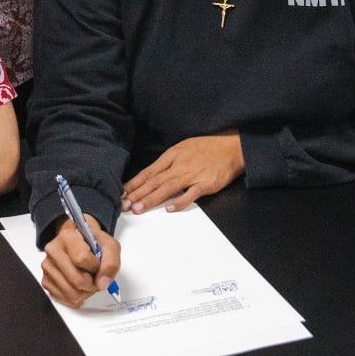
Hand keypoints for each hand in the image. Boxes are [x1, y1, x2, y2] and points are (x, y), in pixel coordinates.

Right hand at [40, 218, 121, 308]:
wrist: (80, 243)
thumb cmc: (92, 244)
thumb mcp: (109, 246)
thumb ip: (111, 262)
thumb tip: (102, 282)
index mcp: (67, 237)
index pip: (81, 259)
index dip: (95, 267)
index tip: (98, 264)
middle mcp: (53, 250)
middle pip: (77, 280)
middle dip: (93, 284)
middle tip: (96, 277)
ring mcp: (48, 267)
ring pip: (71, 293)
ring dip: (86, 292)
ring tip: (88, 280)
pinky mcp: (46, 281)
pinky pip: (65, 299)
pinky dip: (77, 297)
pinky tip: (79, 286)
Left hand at [123, 134, 244, 213]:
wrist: (232, 147)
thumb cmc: (208, 147)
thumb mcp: (183, 148)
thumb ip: (168, 163)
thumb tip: (153, 176)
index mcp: (172, 156)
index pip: (148, 172)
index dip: (134, 184)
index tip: (122, 194)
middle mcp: (179, 165)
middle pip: (154, 181)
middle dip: (137, 194)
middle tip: (123, 205)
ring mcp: (192, 175)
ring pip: (167, 188)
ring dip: (151, 199)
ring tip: (138, 208)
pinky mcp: (206, 184)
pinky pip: (191, 194)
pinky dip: (180, 201)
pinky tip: (170, 208)